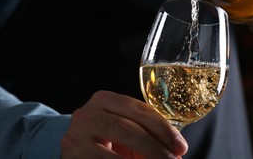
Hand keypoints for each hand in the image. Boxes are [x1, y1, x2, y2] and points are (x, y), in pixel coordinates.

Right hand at [60, 90, 187, 158]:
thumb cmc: (107, 137)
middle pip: (128, 128)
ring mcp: (76, 136)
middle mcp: (88, 113)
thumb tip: (177, 152)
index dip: (164, 129)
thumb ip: (146, 134)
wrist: (74, 147)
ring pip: (113, 152)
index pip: (140, 110)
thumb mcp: (125, 128)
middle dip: (155, 147)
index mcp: (106, 99)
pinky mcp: (71, 156)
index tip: (181, 147)